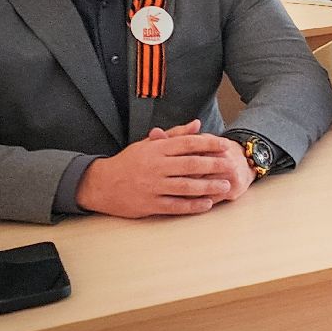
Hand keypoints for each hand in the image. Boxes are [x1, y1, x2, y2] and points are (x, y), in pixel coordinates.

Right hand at [76, 120, 252, 216]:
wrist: (100, 184)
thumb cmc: (128, 162)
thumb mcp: (148, 144)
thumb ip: (174, 135)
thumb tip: (197, 124)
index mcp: (156, 149)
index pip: (187, 144)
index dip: (208, 144)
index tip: (225, 145)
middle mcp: (155, 167)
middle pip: (190, 164)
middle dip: (214, 165)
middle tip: (231, 166)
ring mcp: (152, 187)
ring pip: (185, 186)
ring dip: (208, 187)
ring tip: (225, 186)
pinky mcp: (149, 204)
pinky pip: (175, 205)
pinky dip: (192, 205)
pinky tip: (207, 204)